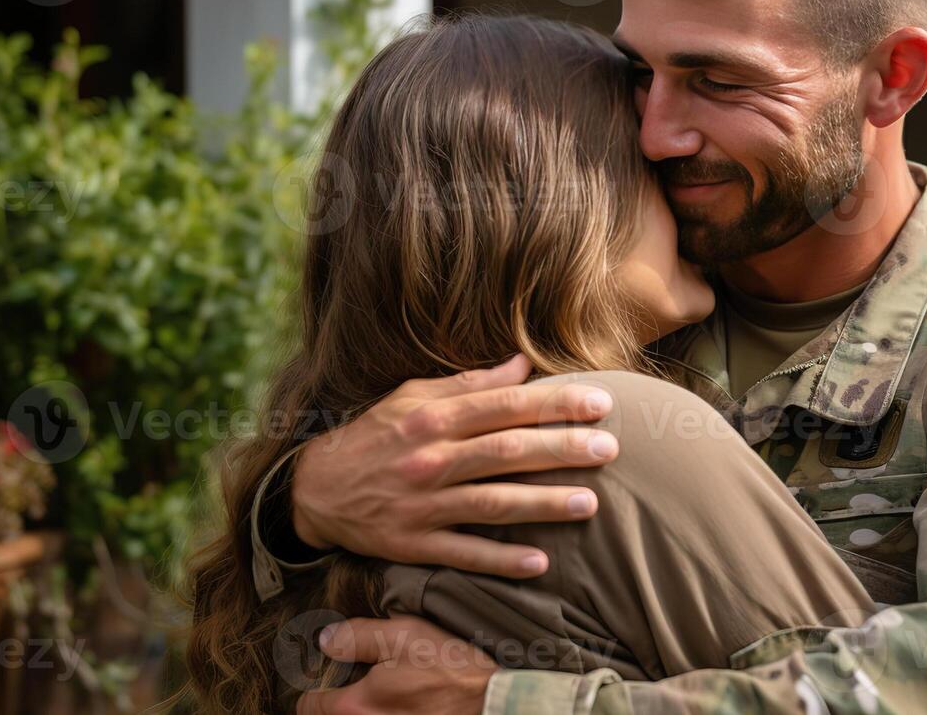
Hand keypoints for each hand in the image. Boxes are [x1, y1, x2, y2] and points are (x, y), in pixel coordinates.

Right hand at [292, 354, 618, 576]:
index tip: (599, 403)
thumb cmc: (375, 436)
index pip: (505, 406)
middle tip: (609, 449)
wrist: (316, 489)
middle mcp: (430, 458)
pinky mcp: (413, 545)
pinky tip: (539, 562)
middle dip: (562, 450)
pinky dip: (501, 560)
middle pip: (507, 452)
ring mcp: (422, 505)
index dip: (555, 404)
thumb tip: (523, 365)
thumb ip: (470, 383)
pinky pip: (464, 554)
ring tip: (590, 503)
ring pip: (493, 504)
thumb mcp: (413, 398)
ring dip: (544, 504)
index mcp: (433, 417)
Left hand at [296, 616, 495, 714]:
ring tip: (384, 692)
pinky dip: (383, 714)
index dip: (315, 686)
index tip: (330, 674)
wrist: (492, 702)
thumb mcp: (405, 634)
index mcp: (354, 706)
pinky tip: (405, 705)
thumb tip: (325, 640)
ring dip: (362, 709)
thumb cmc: (451, 668)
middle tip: (358, 681)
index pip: (308, 705)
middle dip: (338, 701)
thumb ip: (358, 636)